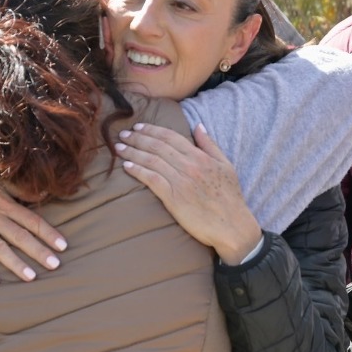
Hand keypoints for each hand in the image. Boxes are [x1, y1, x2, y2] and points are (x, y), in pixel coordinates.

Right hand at [0, 152, 66, 284]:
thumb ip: (20, 189)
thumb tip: (44, 195)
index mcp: (3, 202)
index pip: (31, 220)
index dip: (48, 233)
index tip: (63, 246)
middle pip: (20, 236)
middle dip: (39, 251)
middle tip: (56, 265)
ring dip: (16, 263)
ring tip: (32, 277)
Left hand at [116, 122, 262, 265]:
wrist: (232, 226)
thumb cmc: (230, 197)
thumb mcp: (226, 165)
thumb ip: (210, 144)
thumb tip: (198, 125)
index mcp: (200, 157)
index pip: (171, 137)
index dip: (152, 130)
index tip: (138, 127)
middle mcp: (189, 166)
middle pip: (157, 146)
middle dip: (137, 138)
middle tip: (123, 134)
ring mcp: (181, 182)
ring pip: (152, 161)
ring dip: (133, 152)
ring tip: (119, 148)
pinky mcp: (174, 198)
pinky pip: (152, 180)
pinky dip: (138, 171)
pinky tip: (127, 166)